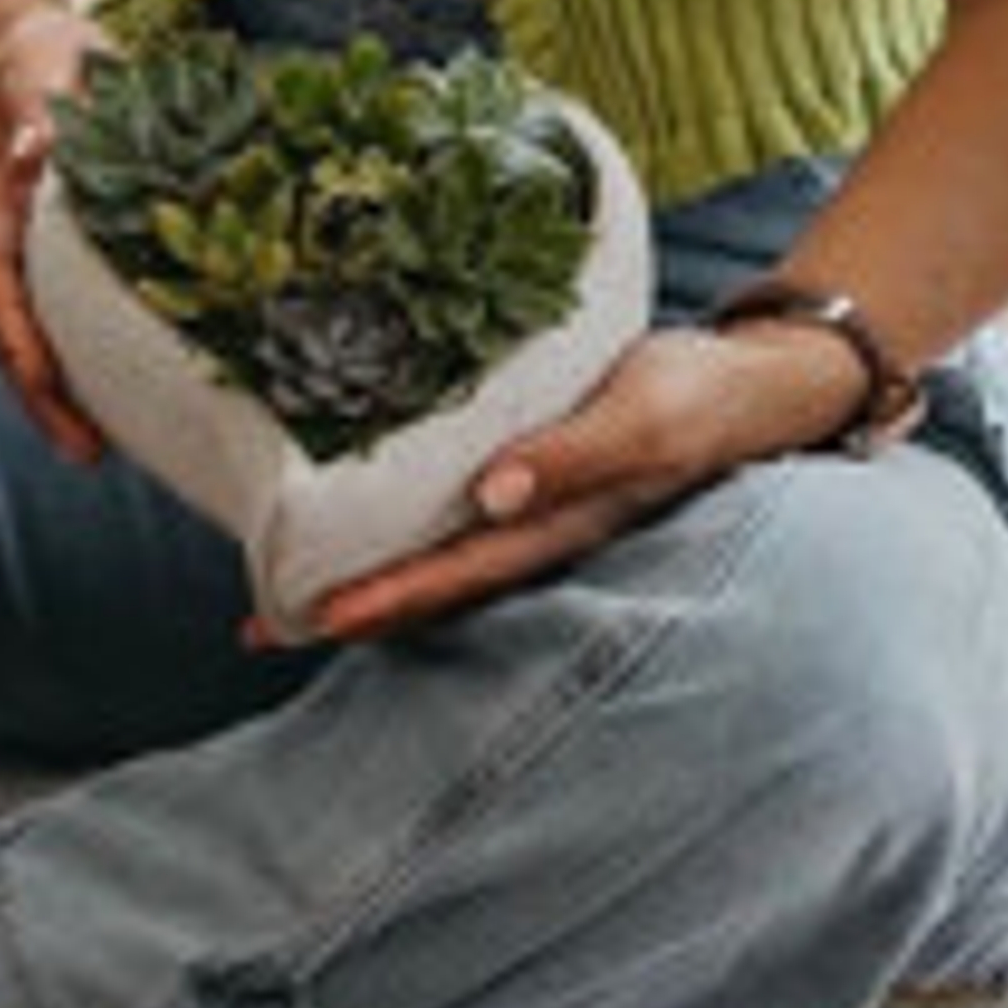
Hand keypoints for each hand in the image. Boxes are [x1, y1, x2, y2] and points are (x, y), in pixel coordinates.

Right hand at [0, 0, 112, 462]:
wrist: (41, 45)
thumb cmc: (35, 57)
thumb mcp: (34, 69)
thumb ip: (32, 109)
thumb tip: (32, 153)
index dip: (20, 350)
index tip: (46, 394)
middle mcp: (20, 245)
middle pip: (25, 336)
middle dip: (50, 400)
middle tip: (91, 453)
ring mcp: (51, 250)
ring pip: (60, 332)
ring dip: (86, 387)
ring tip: (132, 441)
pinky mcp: (88, 242)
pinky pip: (98, 303)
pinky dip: (121, 344)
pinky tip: (162, 375)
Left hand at [285, 317, 864, 641]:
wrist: (751, 382)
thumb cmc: (702, 398)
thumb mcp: (645, 416)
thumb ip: (576, 454)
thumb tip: (495, 494)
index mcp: (562, 528)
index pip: (456, 575)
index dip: (385, 598)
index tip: (314, 616)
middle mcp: (537, 531)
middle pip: (429, 585)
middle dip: (349, 607)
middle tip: (256, 625)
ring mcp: (533, 510)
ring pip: (434, 555)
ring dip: (362, 575)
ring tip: (275, 594)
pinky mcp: (531, 475)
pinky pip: (451, 513)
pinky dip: (397, 525)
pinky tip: (350, 518)